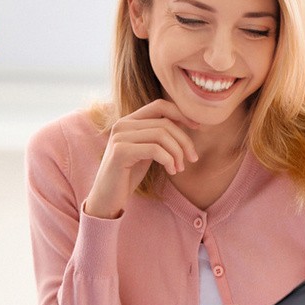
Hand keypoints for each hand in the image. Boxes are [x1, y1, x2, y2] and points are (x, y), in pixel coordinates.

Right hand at [84, 100, 199, 218]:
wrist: (107, 198)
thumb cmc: (127, 175)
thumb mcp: (146, 151)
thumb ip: (158, 136)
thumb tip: (186, 123)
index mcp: (129, 121)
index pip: (160, 105)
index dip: (182, 113)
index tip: (198, 128)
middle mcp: (122, 124)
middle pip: (165, 122)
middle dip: (184, 140)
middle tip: (193, 158)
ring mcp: (120, 136)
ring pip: (161, 135)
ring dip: (177, 153)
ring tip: (180, 168)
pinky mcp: (120, 151)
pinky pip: (154, 149)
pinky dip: (168, 159)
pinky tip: (171, 171)